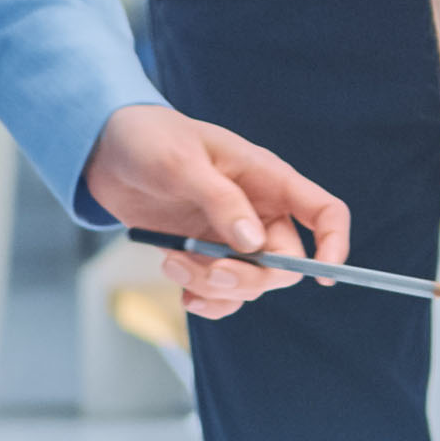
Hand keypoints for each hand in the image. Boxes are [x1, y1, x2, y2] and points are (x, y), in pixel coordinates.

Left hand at [82, 104, 349, 319]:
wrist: (105, 151)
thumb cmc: (150, 140)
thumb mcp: (182, 163)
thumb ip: (220, 200)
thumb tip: (253, 242)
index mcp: (267, 179)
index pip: (324, 212)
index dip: (334, 243)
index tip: (324, 278)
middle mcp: (257, 211)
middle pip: (284, 264)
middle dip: (248, 277)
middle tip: (206, 271)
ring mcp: (231, 236)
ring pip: (250, 284)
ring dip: (215, 287)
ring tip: (172, 263)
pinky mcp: (204, 254)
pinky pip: (222, 294)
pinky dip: (206, 300)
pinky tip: (183, 292)